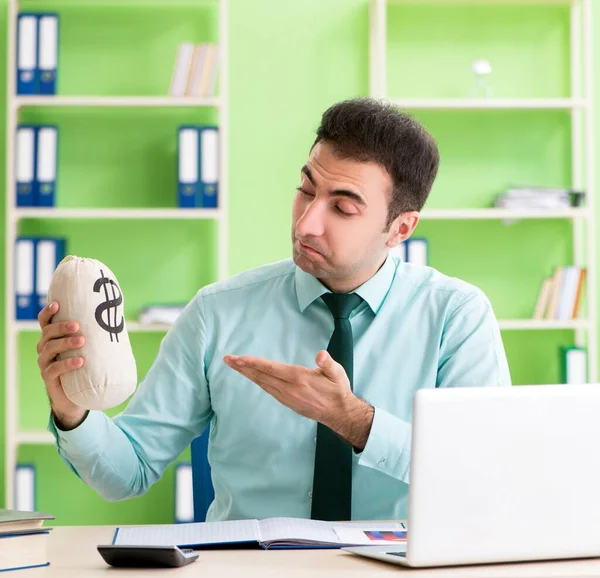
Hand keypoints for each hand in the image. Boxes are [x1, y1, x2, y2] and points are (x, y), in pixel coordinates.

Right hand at [37, 302, 87, 429]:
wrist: (76, 397)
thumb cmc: (84, 367)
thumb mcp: (89, 349)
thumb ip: (96, 336)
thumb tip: (121, 319)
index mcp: (53, 338)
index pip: (45, 322)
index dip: (48, 312)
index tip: (57, 304)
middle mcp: (45, 348)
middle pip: (48, 333)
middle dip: (61, 327)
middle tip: (77, 326)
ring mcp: (45, 363)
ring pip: (49, 349)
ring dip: (66, 343)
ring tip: (82, 341)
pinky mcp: (48, 378)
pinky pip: (53, 369)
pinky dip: (66, 364)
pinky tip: (79, 361)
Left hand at [223, 350, 373, 449]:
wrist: (339, 414)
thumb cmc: (338, 390)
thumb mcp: (337, 374)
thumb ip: (328, 363)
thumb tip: (320, 355)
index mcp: (298, 378)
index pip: (270, 369)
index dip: (252, 363)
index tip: (238, 358)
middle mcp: (288, 389)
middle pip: (261, 376)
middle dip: (242, 367)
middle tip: (227, 359)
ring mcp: (286, 397)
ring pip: (262, 384)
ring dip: (247, 374)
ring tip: (235, 366)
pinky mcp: (287, 402)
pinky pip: (268, 390)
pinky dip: (257, 381)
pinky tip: (253, 377)